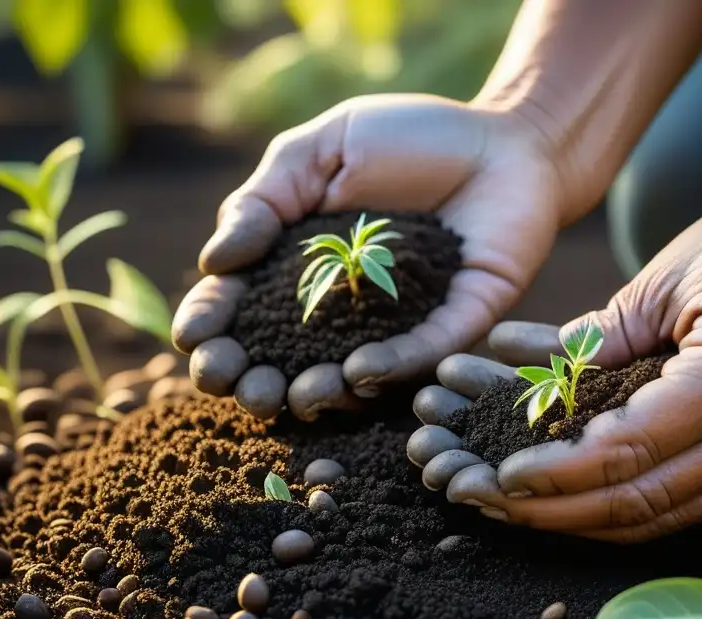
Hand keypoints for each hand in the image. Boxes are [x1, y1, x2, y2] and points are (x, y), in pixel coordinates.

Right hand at [171, 93, 561, 419]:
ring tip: (291, 396)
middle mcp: (344, 308)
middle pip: (285, 357)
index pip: (244, 306)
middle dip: (251, 377)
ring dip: (315, 391)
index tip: (194, 336)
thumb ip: (265, 199)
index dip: (214, 325)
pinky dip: (389, 365)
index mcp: (301, 266)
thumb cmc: (410, 139)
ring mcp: (398, 324)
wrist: (507, 139)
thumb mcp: (322, 150)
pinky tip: (357, 373)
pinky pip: (419, 354)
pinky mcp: (455, 326)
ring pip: (348, 373)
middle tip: (232, 384)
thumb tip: (215, 261)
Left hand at [409, 200, 701, 542]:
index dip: (557, 472)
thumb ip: (601, 342)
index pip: (629, 450)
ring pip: (656, 520)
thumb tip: (528, 390)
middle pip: (640, 502)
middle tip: (486, 500)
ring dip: (577, 520)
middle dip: (553, 510)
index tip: (498, 475)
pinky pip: (679, 512)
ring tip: (511, 509)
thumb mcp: (668, 277)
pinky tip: (564, 502)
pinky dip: (616, 510)